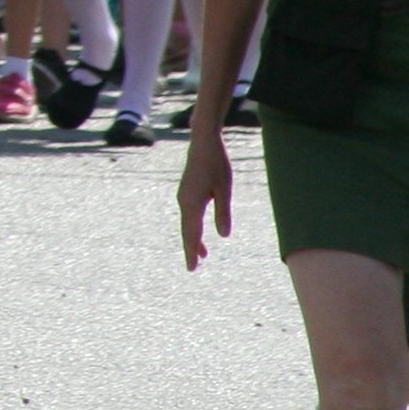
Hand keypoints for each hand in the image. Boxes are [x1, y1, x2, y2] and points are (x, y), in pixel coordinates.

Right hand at [179, 126, 233, 268]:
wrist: (203, 142)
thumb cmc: (216, 164)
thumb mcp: (224, 189)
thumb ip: (223, 212)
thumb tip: (223, 235)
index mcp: (192, 202)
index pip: (192, 233)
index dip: (191, 251)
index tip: (192, 267)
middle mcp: (184, 201)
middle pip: (187, 230)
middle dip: (191, 248)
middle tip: (194, 267)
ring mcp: (183, 196)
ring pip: (187, 222)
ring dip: (193, 238)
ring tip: (203, 254)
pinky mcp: (186, 191)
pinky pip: (188, 214)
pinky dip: (193, 226)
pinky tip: (199, 231)